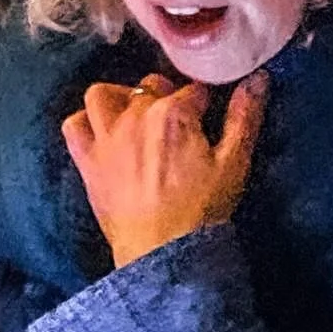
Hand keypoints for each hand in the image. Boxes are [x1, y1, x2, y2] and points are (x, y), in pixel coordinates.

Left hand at [62, 72, 267, 268]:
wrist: (162, 252)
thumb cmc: (201, 210)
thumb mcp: (234, 163)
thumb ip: (245, 117)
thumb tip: (258, 79)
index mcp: (174, 113)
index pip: (192, 89)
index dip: (203, 102)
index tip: (207, 117)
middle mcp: (135, 116)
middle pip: (150, 87)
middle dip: (166, 98)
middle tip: (177, 124)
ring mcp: (106, 137)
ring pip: (103, 94)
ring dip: (119, 98)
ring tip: (135, 116)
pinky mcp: (87, 160)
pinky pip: (74, 125)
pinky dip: (85, 122)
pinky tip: (101, 132)